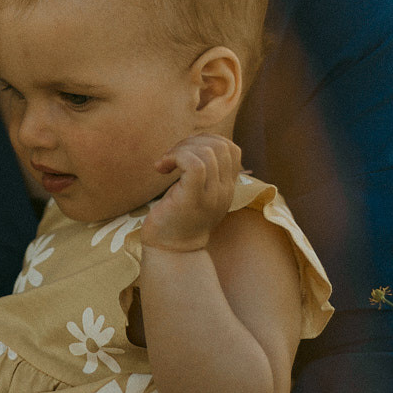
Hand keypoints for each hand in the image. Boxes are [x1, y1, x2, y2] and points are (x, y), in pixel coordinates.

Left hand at [141, 134, 240, 252]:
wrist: (170, 251)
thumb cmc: (176, 219)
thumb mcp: (195, 192)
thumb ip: (201, 173)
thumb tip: (191, 143)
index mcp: (226, 187)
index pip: (231, 148)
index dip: (207, 140)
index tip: (185, 153)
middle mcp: (224, 191)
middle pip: (220, 146)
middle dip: (192, 141)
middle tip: (171, 157)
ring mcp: (211, 196)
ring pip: (207, 152)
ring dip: (180, 149)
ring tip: (165, 163)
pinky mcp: (192, 199)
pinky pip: (194, 164)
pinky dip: (175, 157)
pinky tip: (161, 168)